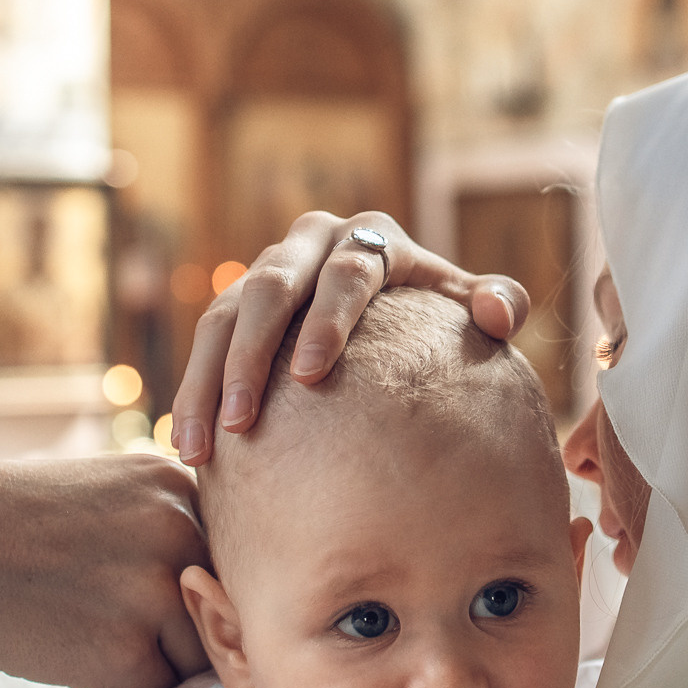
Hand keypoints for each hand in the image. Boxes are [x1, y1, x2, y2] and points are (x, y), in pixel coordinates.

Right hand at [0, 456, 207, 687]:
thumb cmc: (20, 520)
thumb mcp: (112, 487)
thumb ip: (172, 520)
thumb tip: (223, 588)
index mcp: (180, 488)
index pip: (228, 557)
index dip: (198, 586)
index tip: (154, 590)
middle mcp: (181, 535)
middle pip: (219, 609)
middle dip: (187, 628)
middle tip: (128, 621)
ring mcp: (157, 596)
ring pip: (196, 654)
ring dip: (159, 660)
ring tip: (99, 633)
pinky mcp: (129, 652)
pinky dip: (127, 686)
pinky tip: (83, 655)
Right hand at [169, 210, 527, 464]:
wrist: (396, 306)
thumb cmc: (441, 315)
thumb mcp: (473, 306)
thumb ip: (499, 304)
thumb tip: (498, 314)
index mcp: (371, 238)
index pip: (346, 272)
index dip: (326, 321)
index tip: (311, 376)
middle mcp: (311, 242)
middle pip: (271, 288)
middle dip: (252, 355)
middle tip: (243, 419)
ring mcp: (267, 270)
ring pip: (223, 316)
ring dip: (207, 381)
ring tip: (200, 447)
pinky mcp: (235, 303)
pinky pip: (205, 343)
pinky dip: (194, 394)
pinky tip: (188, 449)